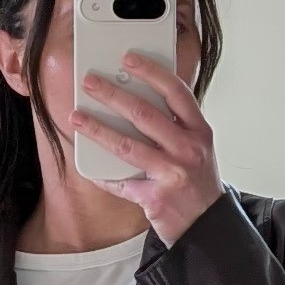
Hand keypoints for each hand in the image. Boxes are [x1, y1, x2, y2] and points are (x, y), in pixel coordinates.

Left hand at [73, 55, 221, 243]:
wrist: (208, 225)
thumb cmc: (198, 183)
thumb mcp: (198, 148)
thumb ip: (176, 126)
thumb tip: (134, 100)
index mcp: (199, 132)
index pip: (175, 92)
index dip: (151, 72)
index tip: (128, 58)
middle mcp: (187, 149)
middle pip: (144, 114)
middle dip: (112, 94)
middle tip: (91, 82)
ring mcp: (172, 174)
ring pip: (126, 145)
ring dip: (96, 129)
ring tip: (77, 117)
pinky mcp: (155, 198)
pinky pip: (120, 182)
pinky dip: (101, 175)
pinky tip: (87, 166)